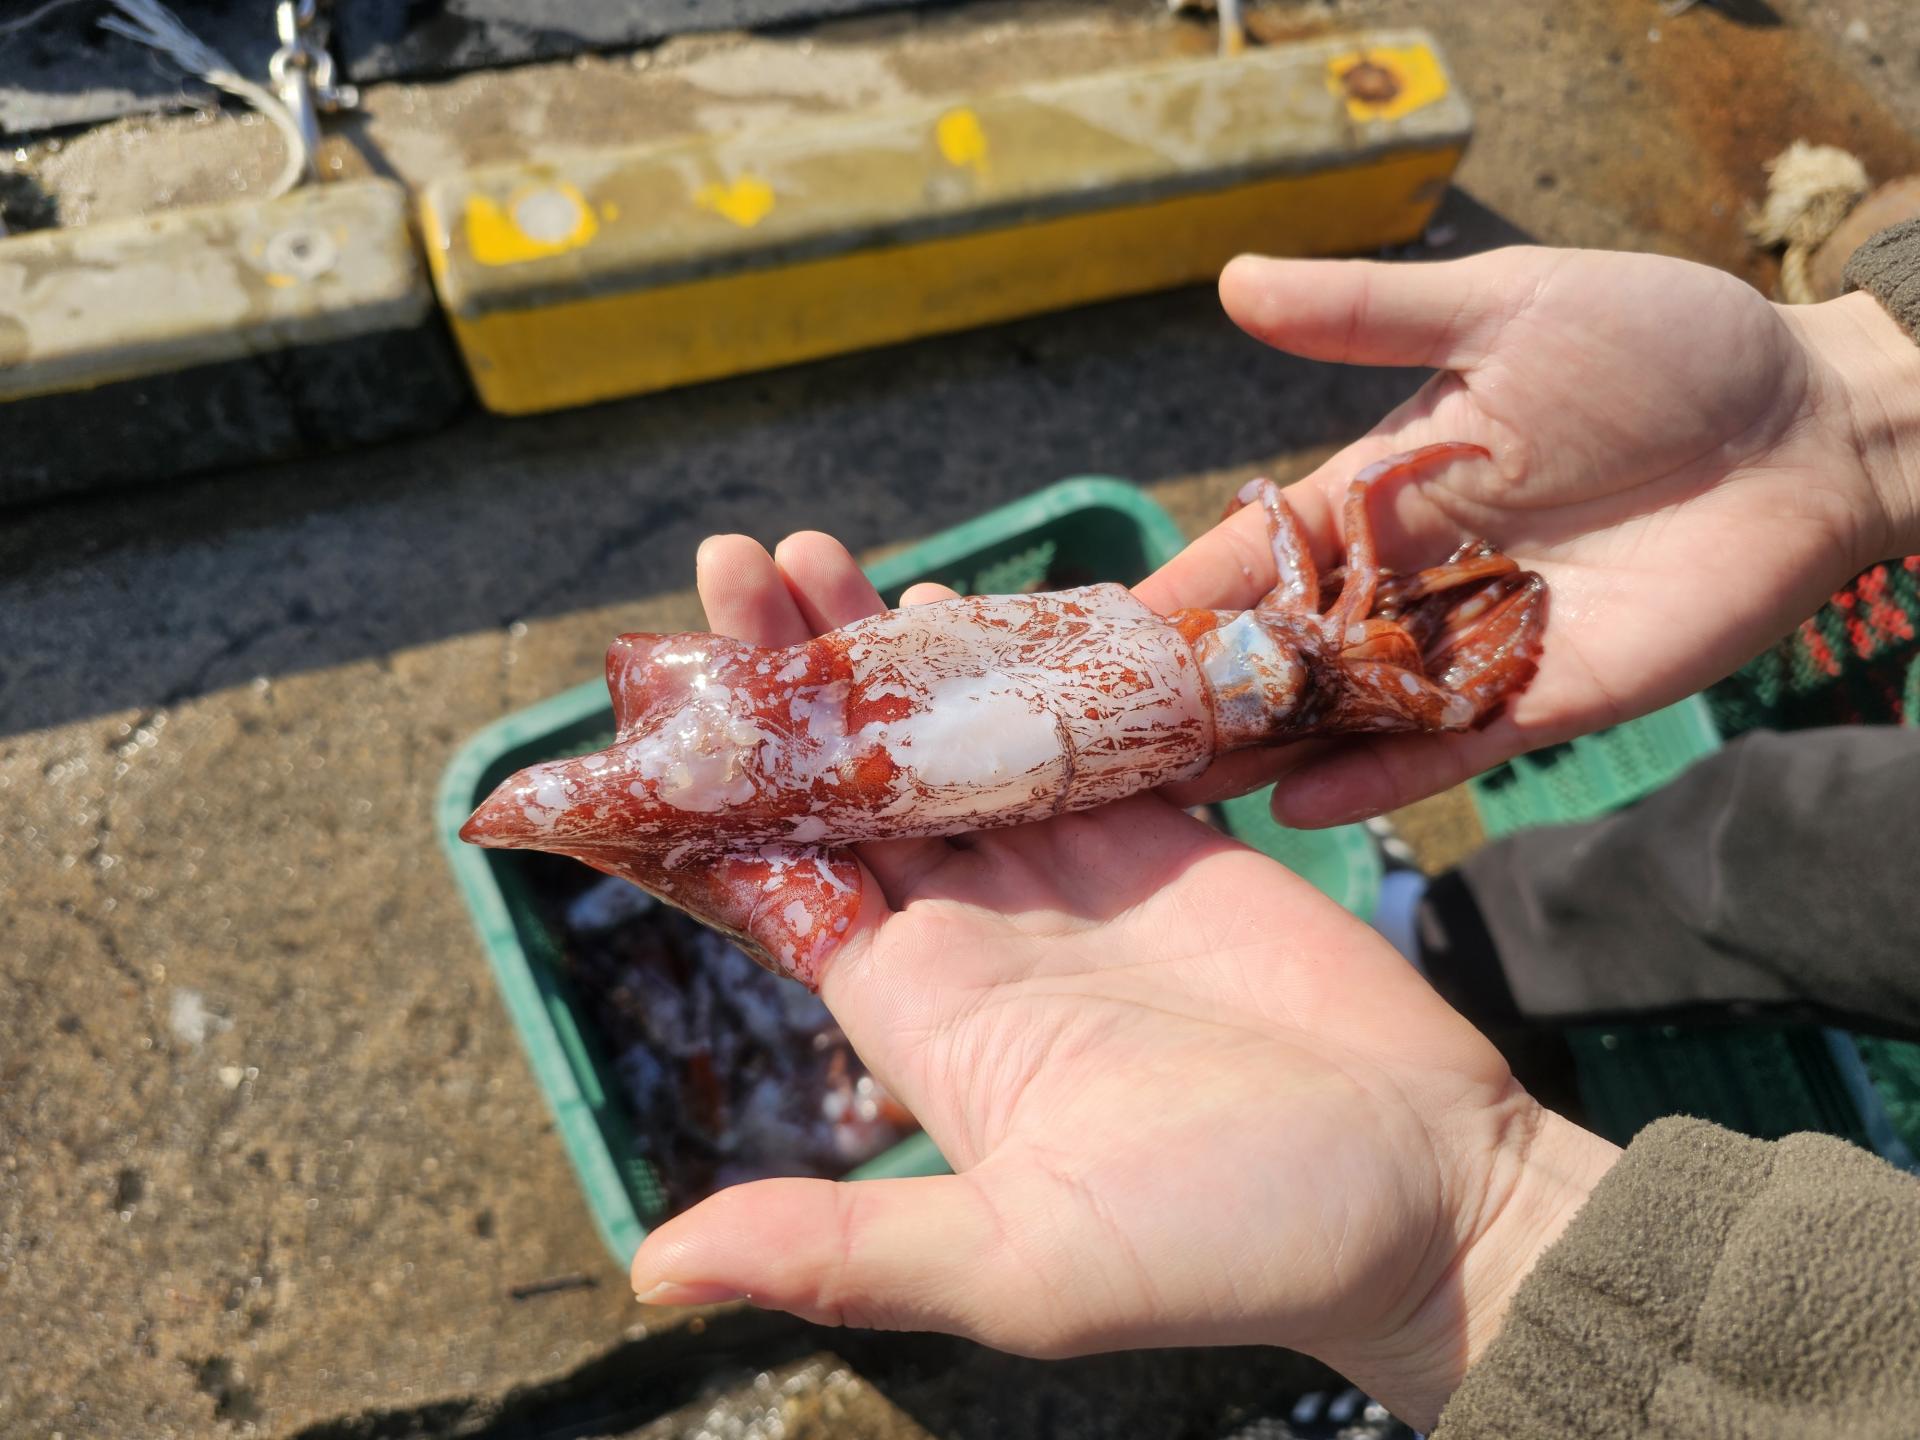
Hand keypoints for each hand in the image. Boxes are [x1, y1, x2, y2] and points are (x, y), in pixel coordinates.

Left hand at [627, 532, 1620, 1427]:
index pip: (789, 879)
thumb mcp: (1022, 1264)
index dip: (723, 787)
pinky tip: (958, 604)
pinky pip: (1072, 735)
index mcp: (923, 1017)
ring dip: (883, 654)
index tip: (668, 691)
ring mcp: (1073, 879)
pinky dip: (1017, 669)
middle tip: (736, 564)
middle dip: (789, 682)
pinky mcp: (1167, 838)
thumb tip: (653, 1271)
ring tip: (814, 557)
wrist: (1423, 1198)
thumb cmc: (1228, 1244)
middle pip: (853, 785)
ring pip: (950, 743)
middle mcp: (980, 936)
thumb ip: (846, 1250)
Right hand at [1148, 246, 1919, 825]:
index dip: (1179, 590)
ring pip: (1344, 710)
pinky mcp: (1544, 698)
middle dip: (1200, 693)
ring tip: (1174, 787)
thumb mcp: (1507, 307)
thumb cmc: (1664, 345)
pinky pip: (1445, 747)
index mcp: (1382, 490)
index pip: (1254, 552)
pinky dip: (1378, 774)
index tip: (1097, 634)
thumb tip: (1230, 280)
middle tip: (1107, 742)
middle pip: (1281, 649)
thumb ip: (1368, 314)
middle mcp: (1409, 580)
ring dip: (1265, 747)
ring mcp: (1471, 647)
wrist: (1809, 425)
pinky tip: (1302, 800)